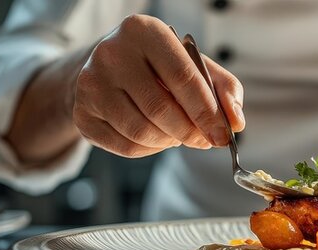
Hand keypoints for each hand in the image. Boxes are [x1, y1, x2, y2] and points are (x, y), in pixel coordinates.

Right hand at [73, 15, 243, 157]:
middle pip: (161, 109)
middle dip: (190, 132)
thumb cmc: (157, 65)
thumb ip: (222, 87)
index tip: (223, 136)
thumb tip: (236, 121)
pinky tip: (157, 137)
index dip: (207, 113)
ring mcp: (91, 84)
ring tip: (178, 133)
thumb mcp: (192, 63)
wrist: (106, 67)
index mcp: (144, 31)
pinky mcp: (82, 114)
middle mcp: (111, 54)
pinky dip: (150, 150)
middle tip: (204, 140)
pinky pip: (125, 147)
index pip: (183, 78)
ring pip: (142, 132)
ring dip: (170, 141)